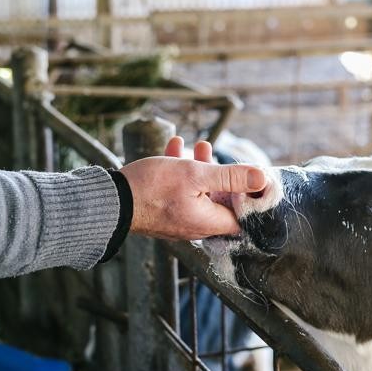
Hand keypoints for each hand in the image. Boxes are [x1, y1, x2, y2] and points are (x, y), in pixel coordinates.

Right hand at [120, 136, 267, 239]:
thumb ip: (230, 176)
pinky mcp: (164, 213)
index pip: (243, 215)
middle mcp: (196, 226)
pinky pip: (181, 193)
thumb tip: (261, 178)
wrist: (110, 200)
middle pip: (220, 200)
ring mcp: (179, 220)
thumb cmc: (152, 188)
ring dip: (200, 167)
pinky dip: (181, 173)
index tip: (249, 174)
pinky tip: (174, 148)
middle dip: (221, 173)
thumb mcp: (196, 175)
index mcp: (209, 222)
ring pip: (199, 192)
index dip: (250, 195)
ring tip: (195, 144)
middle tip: (214, 150)